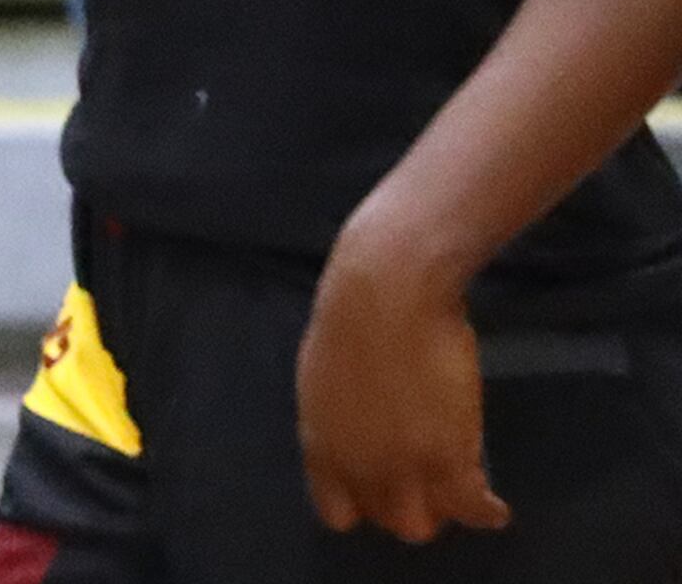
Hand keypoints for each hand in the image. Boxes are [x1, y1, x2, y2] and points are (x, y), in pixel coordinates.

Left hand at [298, 206, 510, 545]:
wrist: (386, 292)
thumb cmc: (352, 315)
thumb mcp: (324, 377)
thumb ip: (340, 418)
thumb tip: (357, 435)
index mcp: (320, 442)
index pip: (336, 510)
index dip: (362, 504)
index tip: (381, 495)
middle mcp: (357, 465)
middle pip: (386, 520)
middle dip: (405, 509)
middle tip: (427, 493)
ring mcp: (403, 466)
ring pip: (425, 524)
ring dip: (443, 513)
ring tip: (459, 498)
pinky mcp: (449, 458)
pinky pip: (471, 508)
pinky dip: (486, 513)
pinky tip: (494, 510)